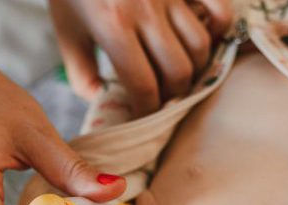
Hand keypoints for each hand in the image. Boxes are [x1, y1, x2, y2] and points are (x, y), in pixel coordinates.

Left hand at [50, 0, 232, 115]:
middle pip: (178, 72)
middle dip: (173, 93)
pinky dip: (219, 29)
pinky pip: (220, 9)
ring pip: (200, 46)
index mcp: (113, 27)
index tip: (145, 112)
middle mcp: (146, 11)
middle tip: (164, 95)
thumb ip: (79, 70)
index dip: (148, 109)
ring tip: (180, 71)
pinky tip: (206, 37)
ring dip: (194, 67)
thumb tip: (99, 100)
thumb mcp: (66, 28)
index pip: (144, 86)